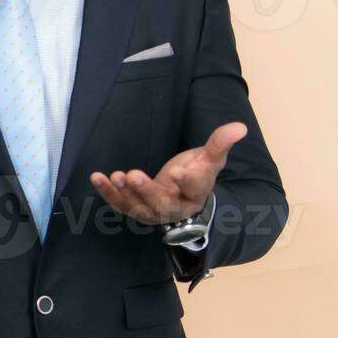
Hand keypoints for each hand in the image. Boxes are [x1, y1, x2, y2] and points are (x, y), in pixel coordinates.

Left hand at [89, 122, 246, 225]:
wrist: (181, 194)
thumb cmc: (196, 172)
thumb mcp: (209, 158)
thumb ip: (220, 143)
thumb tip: (240, 127)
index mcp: (196, 194)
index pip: (194, 189)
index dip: (188, 181)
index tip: (180, 172)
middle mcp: (174, 207)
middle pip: (161, 203)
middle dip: (147, 190)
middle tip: (134, 176)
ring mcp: (152, 210)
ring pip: (137, 207)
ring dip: (124, 193)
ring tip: (116, 176)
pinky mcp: (133, 207)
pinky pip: (118, 204)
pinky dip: (107, 192)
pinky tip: (97, 176)